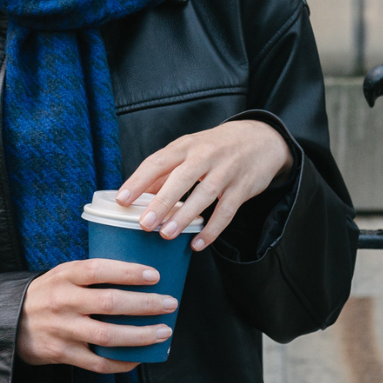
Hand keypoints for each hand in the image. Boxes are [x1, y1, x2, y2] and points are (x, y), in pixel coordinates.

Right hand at [16, 259, 177, 372]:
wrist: (10, 322)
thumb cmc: (48, 293)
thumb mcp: (62, 273)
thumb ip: (91, 272)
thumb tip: (137, 270)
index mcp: (64, 276)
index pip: (99, 269)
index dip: (128, 272)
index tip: (154, 275)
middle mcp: (63, 301)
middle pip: (109, 303)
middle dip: (145, 304)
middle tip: (170, 303)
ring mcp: (63, 329)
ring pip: (107, 336)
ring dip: (140, 335)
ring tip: (164, 332)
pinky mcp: (63, 353)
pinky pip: (98, 362)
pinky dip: (122, 362)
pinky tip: (140, 357)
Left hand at [116, 120, 292, 251]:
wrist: (261, 138)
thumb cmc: (216, 146)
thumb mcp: (189, 149)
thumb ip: (165, 171)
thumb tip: (137, 194)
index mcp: (186, 146)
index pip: (158, 162)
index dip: (138, 181)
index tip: (122, 199)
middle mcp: (205, 155)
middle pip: (181, 178)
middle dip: (162, 201)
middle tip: (144, 223)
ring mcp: (226, 171)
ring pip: (204, 195)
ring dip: (184, 216)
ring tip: (166, 234)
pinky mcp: (242, 188)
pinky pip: (226, 211)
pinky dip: (212, 230)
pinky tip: (197, 243)